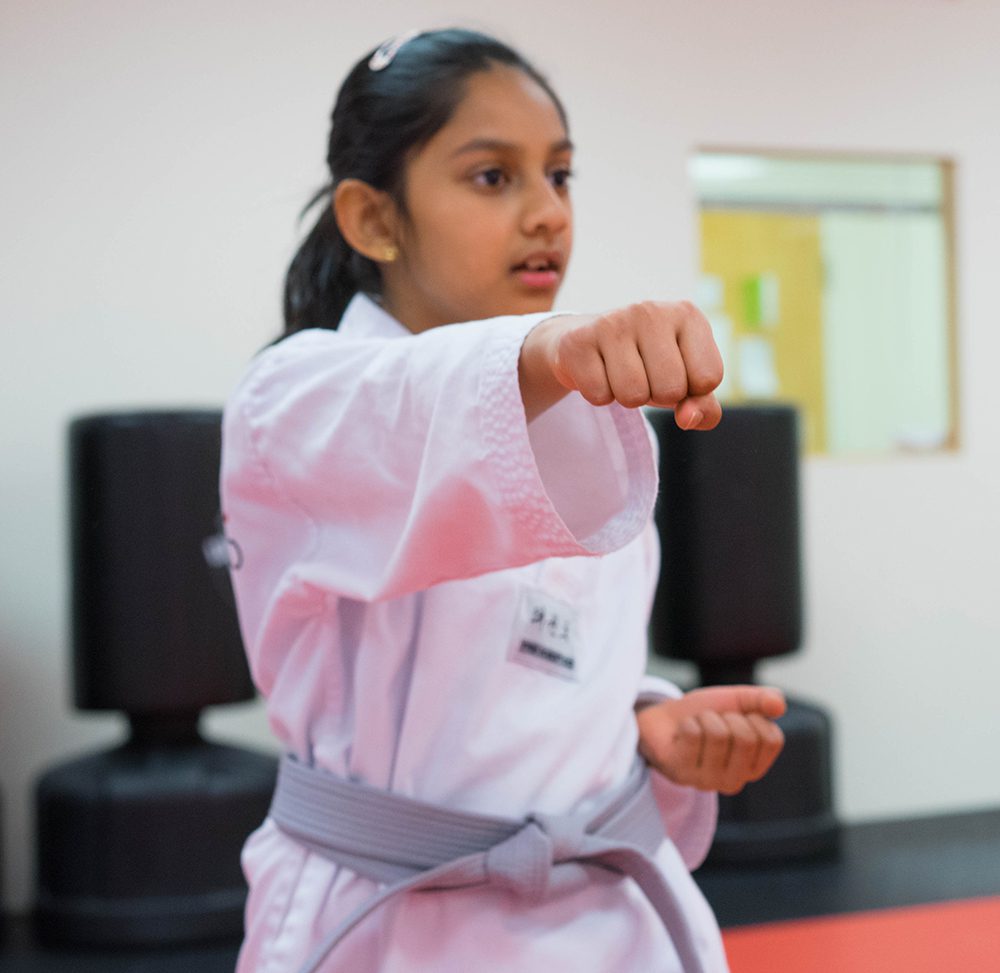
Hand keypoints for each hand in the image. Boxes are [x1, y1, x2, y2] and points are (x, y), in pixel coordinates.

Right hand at [519, 301, 722, 425]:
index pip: (708, 378)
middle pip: (671, 390)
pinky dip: (599, 395)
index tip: (673, 372)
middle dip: (656, 396)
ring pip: (633, 396)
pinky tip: (597, 371)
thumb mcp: (685, 384)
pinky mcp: (578, 341)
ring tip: (619, 373)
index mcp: (688, 315)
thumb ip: (704, 408)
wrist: (587, 343)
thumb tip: (688, 419)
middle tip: (642, 375)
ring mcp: (612, 322)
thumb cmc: (646, 364)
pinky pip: (600, 396)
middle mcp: (651, 311)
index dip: (690, 390)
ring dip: (627, 398)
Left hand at [635, 686, 785, 794]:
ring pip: (718, 734)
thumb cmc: (703, 715)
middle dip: (727, 716)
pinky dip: (686, 723)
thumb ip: (760, 700)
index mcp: (754, 767)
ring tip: (696, 726)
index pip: (773, 738)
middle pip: (746, 738)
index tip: (737, 718)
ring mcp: (707, 781)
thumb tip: (779, 705)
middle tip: (713, 721)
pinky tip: (681, 734)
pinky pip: (693, 734)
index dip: (753, 717)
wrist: (662, 719)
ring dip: (704, 718)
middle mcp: (734, 781)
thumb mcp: (735, 702)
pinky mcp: (681, 774)